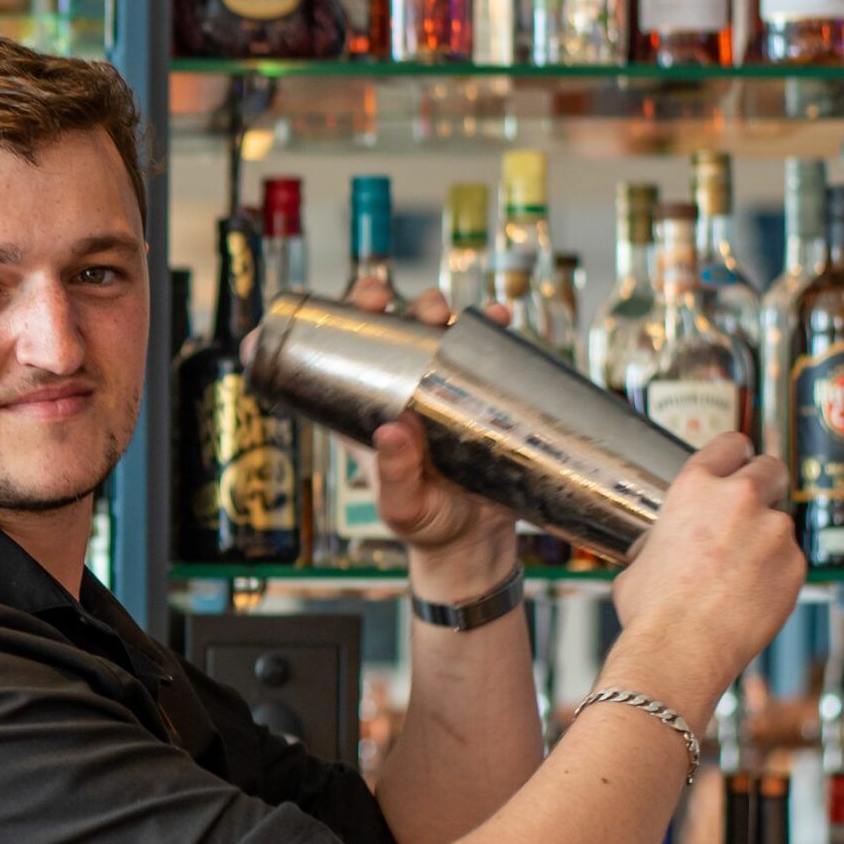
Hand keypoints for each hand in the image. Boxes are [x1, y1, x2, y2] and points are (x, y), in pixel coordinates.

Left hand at [345, 275, 519, 601]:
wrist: (476, 541)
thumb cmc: (425, 525)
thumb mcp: (400, 504)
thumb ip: (394, 474)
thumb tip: (392, 431)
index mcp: (364, 409)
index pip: (342, 351)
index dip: (343, 318)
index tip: (359, 302)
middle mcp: (399, 389)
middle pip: (388, 329)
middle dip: (392, 303)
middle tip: (407, 309)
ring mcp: (439, 386)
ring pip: (432, 330)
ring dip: (436, 308)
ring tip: (446, 314)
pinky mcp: (479, 391)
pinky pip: (484, 350)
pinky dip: (492, 327)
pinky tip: (501, 318)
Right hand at [608, 434, 805, 718]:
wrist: (681, 650)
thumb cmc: (652, 609)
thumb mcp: (640, 560)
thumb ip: (664, 538)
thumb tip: (666, 546)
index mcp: (695, 488)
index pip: (731, 443)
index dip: (735, 454)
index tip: (738, 464)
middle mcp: (740, 499)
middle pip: (771, 468)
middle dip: (765, 484)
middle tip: (751, 509)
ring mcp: (774, 531)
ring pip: (780, 522)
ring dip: (765, 539)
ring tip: (737, 575)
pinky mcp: (796, 565)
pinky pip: (790, 559)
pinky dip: (776, 573)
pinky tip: (750, 596)